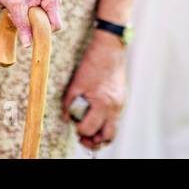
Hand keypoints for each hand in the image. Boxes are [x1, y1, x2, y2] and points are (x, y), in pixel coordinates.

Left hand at [0, 0, 61, 47]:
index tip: (27, 29)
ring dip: (29, 23)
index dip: (43, 31)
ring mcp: (48, 2)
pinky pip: (38, 20)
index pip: (55, 25)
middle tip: (18, 17)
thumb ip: (23, 26)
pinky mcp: (41, 5)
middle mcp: (53, 0)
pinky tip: (18, 12)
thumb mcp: (15, 7)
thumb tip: (28, 45)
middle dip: (34, 26)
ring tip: (16, 13)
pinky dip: (27, 20)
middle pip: (49, 25)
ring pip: (42, 23)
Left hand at [62, 31, 125, 149]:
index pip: (89, 129)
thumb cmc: (92, 63)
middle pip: (106, 137)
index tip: (74, 123)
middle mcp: (114, 107)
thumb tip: (67, 119)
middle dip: (93, 141)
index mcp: (102, 103)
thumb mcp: (76, 83)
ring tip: (89, 131)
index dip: (79, 130)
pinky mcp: (122, 100)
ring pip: (113, 131)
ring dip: (100, 134)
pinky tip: (95, 118)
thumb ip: (69, 103)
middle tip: (82, 137)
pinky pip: (114, 119)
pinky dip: (105, 123)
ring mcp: (120, 104)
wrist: (110, 48)